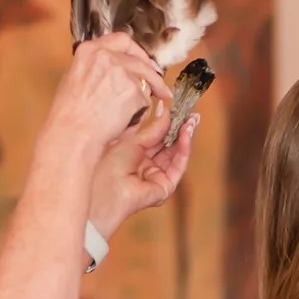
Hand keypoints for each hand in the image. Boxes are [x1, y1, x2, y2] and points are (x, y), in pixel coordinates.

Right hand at [44, 35, 172, 159]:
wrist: (73, 133)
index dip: (137, 52)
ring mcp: (122, 72)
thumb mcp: (74, 77)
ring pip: (145, 80)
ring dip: (145, 94)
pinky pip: (145, 99)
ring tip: (135, 110)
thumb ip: (95, 66)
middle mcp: (107, 56)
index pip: (122, 41)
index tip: (144, 62)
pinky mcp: (134, 90)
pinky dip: (140, 110)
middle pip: (140, 60)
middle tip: (159, 85)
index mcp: (90, 50)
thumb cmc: (69, 113)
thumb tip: (113, 66)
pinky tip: (125, 119)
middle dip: (152, 74)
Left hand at [89, 110, 199, 235]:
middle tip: (192, 114)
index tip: (179, 109)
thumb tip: (166, 112)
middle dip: (181, 130)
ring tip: (192, 122)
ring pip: (176, 155)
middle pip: (169, 145)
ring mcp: (157, 176)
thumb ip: (154, 128)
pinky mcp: (166, 186)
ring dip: (185, 137)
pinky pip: (178, 166)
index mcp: (135, 155)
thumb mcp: (134, 140)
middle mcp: (146, 166)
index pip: (157, 137)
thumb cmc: (109, 165)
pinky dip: (184, 149)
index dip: (169, 124)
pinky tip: (186, 134)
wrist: (106, 188)